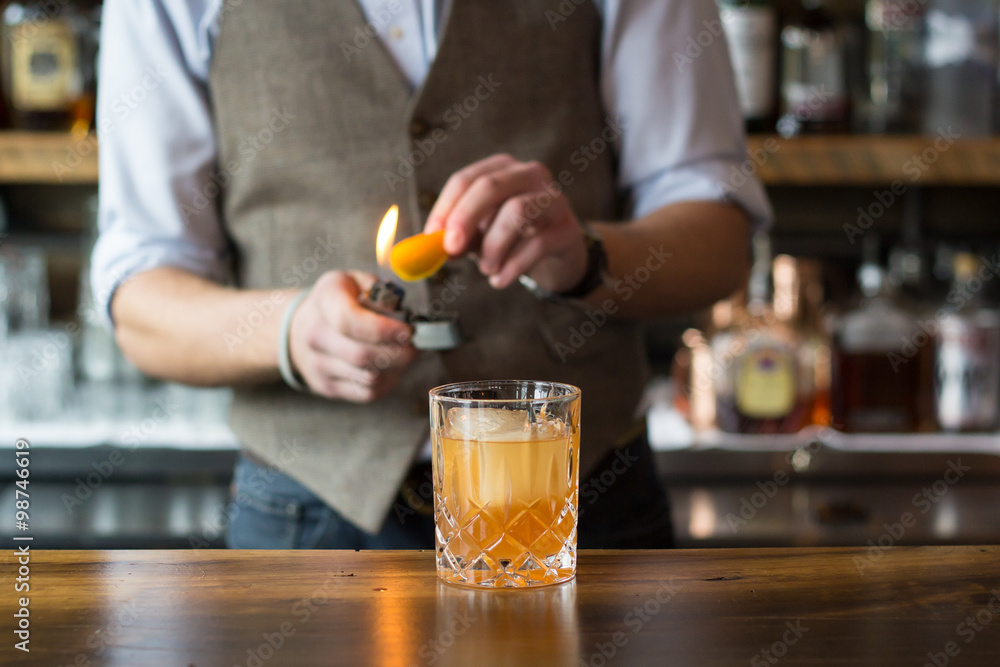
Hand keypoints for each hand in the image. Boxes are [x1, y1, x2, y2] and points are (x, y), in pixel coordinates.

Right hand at [287, 271, 417, 401]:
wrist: (299, 327)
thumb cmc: (340, 301)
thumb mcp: (357, 280)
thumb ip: (382, 293)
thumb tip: (404, 317)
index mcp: (324, 300)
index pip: (348, 321)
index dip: (384, 330)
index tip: (408, 331)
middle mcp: (315, 334)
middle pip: (361, 355)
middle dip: (399, 354)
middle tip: (417, 346)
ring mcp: (317, 364)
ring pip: (368, 377)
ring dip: (396, 369)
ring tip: (404, 354)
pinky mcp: (326, 386)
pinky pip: (367, 393)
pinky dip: (387, 382)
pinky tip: (392, 368)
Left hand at [424, 154, 587, 292]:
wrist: (558, 259)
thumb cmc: (513, 240)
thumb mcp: (480, 236)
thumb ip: (458, 236)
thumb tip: (433, 245)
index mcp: (502, 170)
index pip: (466, 180)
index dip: (445, 208)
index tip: (431, 237)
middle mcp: (530, 175)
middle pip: (490, 186)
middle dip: (465, 218)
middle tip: (451, 249)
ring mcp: (553, 200)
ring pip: (517, 210)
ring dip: (493, 246)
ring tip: (487, 269)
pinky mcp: (568, 229)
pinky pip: (537, 244)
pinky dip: (512, 266)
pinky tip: (500, 280)